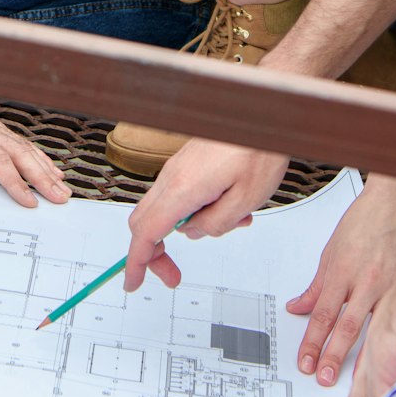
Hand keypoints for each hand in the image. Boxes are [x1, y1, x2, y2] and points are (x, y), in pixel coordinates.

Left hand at [0, 80, 70, 207]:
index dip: (14, 182)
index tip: (28, 199)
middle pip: (19, 154)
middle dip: (42, 177)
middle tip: (59, 197)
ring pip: (24, 148)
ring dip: (45, 168)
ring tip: (61, 187)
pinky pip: (20, 143)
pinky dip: (38, 156)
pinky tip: (49, 168)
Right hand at [123, 139, 288, 291]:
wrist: (262, 115)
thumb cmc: (259, 150)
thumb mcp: (246, 200)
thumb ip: (216, 224)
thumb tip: (193, 232)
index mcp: (183, 188)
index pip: (146, 233)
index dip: (137, 262)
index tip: (133, 281)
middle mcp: (173, 176)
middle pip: (145, 223)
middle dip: (155, 253)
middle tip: (174, 273)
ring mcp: (178, 169)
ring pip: (165, 210)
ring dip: (189, 228)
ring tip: (233, 222)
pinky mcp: (187, 164)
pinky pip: (181, 196)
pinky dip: (197, 211)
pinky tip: (231, 206)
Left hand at [287, 179, 395, 386]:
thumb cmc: (366, 220)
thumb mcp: (332, 251)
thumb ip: (317, 285)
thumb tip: (299, 306)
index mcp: (342, 271)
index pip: (322, 314)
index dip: (312, 341)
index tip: (305, 360)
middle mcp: (365, 282)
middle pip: (345, 326)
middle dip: (331, 356)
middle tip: (321, 376)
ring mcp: (388, 287)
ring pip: (371, 328)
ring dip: (359, 356)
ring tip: (350, 380)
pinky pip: (392, 320)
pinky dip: (385, 341)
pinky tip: (383, 357)